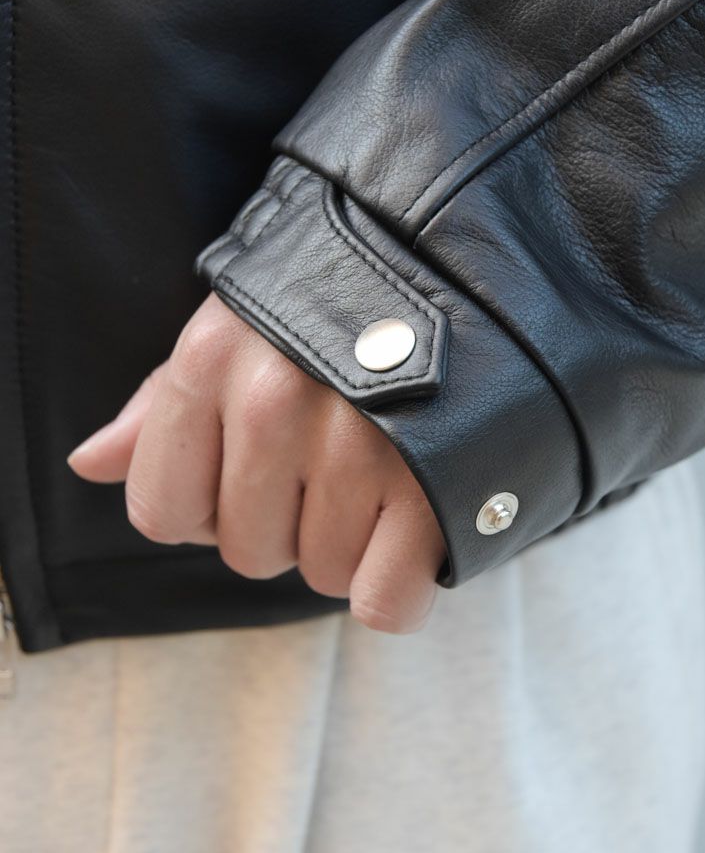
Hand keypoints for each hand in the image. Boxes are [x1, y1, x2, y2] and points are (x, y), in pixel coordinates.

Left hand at [66, 293, 447, 633]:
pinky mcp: (434, 484)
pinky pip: (385, 602)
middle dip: (289, 523)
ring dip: (353, 542)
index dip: (205, 507)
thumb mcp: (236, 320)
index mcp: (211, 361)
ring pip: (324, 574)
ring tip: (388, 470)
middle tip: (337, 462)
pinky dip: (402, 584)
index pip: (162, 512)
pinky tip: (417, 527)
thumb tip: (89, 464)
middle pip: (249, 551)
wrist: (467, 250)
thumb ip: (161, 403)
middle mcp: (273, 405)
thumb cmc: (336, 293)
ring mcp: (357, 445)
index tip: (252, 474)